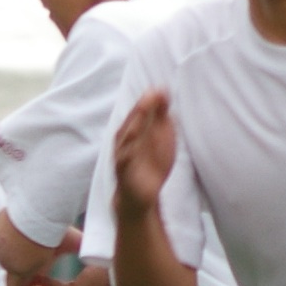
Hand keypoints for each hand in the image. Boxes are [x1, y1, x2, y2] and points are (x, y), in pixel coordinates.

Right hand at [111, 90, 175, 219]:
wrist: (140, 195)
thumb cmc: (150, 164)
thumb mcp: (161, 138)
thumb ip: (161, 117)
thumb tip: (163, 92)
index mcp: (134, 129)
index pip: (141, 111)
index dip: (150, 100)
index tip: (161, 89)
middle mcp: (125, 139)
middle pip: (133, 120)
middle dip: (142, 107)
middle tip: (153, 94)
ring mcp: (122, 153)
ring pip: (127, 135)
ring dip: (135, 122)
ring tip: (143, 109)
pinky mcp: (122, 170)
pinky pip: (123, 158)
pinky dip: (128, 149)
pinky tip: (134, 138)